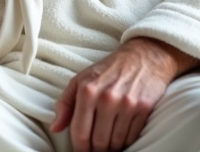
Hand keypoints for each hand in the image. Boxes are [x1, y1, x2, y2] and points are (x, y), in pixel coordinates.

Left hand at [50, 37, 196, 151]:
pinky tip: (120, 135)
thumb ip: (65, 104)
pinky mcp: (143, 108)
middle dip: (95, 149)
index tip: (80, 150)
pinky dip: (126, 141)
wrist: (144, 57)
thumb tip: (55, 127)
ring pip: (116, 142)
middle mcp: (107, 98)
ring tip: (107, 142)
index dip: (79, 147)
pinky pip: (132, 137)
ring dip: (111, 147)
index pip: (80, 132)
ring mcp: (127, 104)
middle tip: (94, 148)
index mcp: (87, 90)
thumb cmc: (109, 69)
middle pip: (99, 142)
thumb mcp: (80, 80)